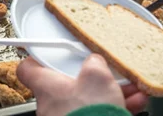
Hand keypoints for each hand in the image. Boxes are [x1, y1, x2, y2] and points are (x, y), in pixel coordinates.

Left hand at [17, 55, 147, 115]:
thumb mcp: (96, 75)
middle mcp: (52, 105)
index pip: (28, 69)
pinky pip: (98, 112)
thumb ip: (93, 63)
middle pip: (68, 83)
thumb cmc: (89, 112)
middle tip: (106, 72)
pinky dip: (116, 106)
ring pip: (88, 99)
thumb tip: (95, 61)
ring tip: (131, 87)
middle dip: (92, 77)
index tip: (46, 52)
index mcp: (47, 87)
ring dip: (110, 92)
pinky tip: (135, 102)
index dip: (37, 58)